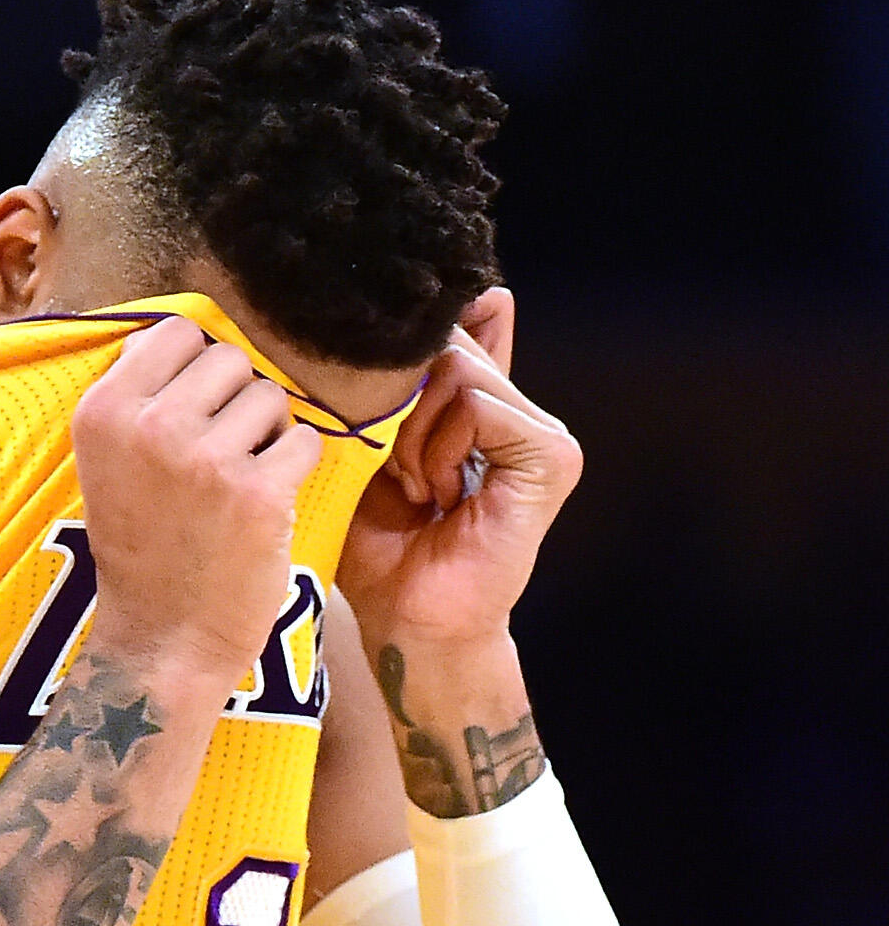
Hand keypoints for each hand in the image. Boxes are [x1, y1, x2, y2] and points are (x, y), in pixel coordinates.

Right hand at [70, 318, 323, 684]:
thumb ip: (138, 397)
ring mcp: (202, 459)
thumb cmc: (142, 548)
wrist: (160, 639)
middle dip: (236, 401)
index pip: (176, 331)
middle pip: (230, 360)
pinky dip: (296, 468)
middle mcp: (147, 426)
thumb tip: (184, 334)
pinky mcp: (256, 492)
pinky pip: (306, 441)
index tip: (195, 412)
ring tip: (239, 482)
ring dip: (269, 435)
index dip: (198, 368)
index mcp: (103, 412)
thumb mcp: (108, 464)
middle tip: (218, 457)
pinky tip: (265, 504)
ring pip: (272, 398)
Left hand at [335, 288, 580, 650]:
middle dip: (397, 408)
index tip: (377, 425)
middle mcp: (522, 414)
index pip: (454, 334)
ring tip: (417, 490)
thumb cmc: (380, 545)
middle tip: (396, 474)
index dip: (402, 364)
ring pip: (456, 372)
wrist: (407, 621)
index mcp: (485, 408)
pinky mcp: (552, 455)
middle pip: (445, 347)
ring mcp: (544, 433)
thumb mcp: (374, 448)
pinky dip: (439, 447)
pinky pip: (477, 406)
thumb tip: (445, 305)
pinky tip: (438, 494)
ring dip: (412, 435)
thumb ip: (404, 384)